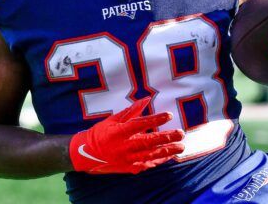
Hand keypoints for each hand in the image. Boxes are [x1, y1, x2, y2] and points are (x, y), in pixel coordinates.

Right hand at [69, 97, 184, 173]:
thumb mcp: (113, 119)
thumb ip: (131, 111)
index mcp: (119, 132)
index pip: (140, 124)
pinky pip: (146, 165)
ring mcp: (127, 159)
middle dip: (166, 138)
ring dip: (166, 151)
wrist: (87, 154)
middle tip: (181, 134)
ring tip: (180, 147)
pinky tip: (168, 157)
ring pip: (150, 156)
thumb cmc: (101, 133)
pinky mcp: (128, 168)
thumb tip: (146, 99)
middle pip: (148, 142)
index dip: (155, 119)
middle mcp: (124, 146)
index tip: (169, 115)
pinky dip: (158, 161)